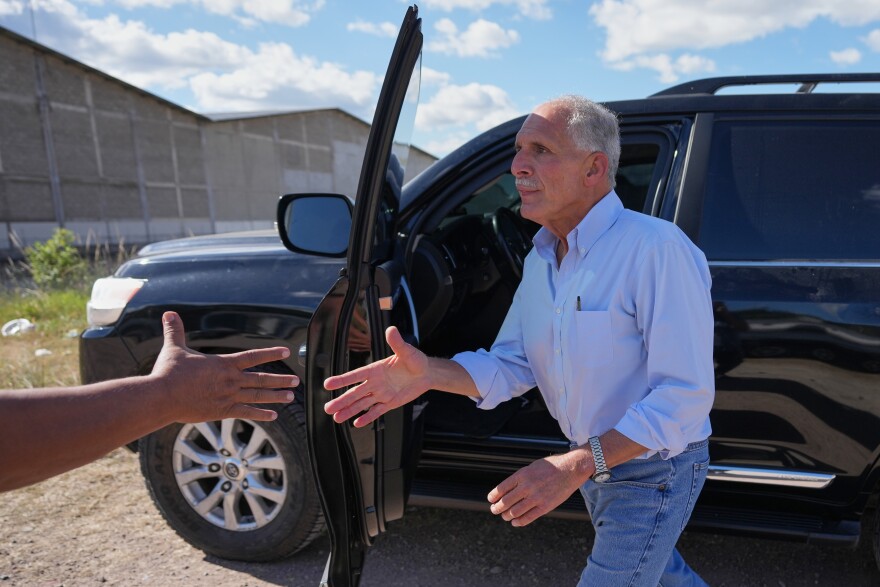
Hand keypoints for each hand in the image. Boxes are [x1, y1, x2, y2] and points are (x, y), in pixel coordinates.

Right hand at [150, 312, 298, 421]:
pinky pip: (247, 413)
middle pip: (261, 378)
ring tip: (290, 396)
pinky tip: (273, 416)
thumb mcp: (174, 348)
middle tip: (296, 380)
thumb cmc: (168, 373)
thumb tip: (168, 313)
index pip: (253, 356)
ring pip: (258, 396)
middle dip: (280, 379)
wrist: (162, 397)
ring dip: (275, 396)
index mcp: (223, 363)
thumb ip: (175, 331)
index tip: (286, 351)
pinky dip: (261, 414)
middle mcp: (230, 380)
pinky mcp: (222, 412)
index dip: (270, 353)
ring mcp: (228, 397)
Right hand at [324, 326, 428, 427]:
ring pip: (362, 404)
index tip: (328, 384)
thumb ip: (397, 343)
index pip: (355, 375)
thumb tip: (391, 329)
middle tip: (328, 408)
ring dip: (349, 411)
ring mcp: (381, 394)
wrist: (427, 373)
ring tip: (336, 418)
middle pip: (355, 393)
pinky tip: (357, 423)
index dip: (341, 380)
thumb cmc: (415, 360)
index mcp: (375, 369)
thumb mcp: (406, 351)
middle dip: (341, 401)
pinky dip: (367, 417)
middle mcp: (375, 382)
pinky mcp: (390, 403)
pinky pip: (377, 411)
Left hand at [487, 450, 591, 526]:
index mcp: (522, 474)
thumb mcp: (532, 467)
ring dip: (506, 515)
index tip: (491, 499)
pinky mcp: (545, 506)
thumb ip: (520, 478)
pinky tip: (514, 522)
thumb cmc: (551, 467)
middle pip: (506, 501)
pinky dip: (519, 522)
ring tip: (504, 516)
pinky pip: (528, 518)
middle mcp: (527, 486)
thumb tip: (508, 489)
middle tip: (494, 510)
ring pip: (515, 511)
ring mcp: (536, 497)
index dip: (494, 496)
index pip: (502, 488)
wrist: (571, 469)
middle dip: (497, 508)